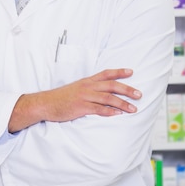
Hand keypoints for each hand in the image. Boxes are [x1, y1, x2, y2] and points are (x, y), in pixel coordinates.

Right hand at [9, 68, 140, 132]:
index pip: (105, 74)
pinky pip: (98, 109)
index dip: (119, 72)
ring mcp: (84, 97)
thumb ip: (88, 90)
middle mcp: (87, 87)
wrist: (45, 103)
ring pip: (108, 98)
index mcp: (86, 81)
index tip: (131, 72)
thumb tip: (102, 94)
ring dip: (122, 103)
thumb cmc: (60, 98)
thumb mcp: (75, 89)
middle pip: (111, 85)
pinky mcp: (81, 107)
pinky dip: (110, 112)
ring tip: (133, 109)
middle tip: (139, 94)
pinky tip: (118, 114)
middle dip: (127, 89)